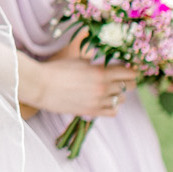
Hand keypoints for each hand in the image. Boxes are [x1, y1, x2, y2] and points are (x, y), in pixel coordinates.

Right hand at [20, 52, 139, 118]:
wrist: (40, 85)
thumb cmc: (57, 69)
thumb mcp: (79, 60)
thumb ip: (97, 63)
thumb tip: (109, 63)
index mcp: (100, 72)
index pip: (129, 72)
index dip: (132, 69)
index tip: (130, 67)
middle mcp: (103, 88)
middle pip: (129, 86)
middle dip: (128, 80)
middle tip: (122, 77)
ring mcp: (98, 101)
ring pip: (122, 99)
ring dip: (119, 92)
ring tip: (111, 88)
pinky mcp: (91, 111)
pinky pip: (113, 112)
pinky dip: (113, 106)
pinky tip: (107, 100)